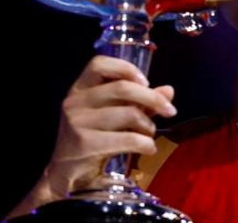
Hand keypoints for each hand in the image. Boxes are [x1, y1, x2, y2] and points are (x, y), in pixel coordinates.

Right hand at [42, 55, 176, 196]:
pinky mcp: (85, 144)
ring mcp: (78, 122)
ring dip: (148, 126)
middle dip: (152, 98)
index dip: (125, 68)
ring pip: (129, 114)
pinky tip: (148, 148)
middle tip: (170, 111)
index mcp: (80, 88)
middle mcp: (76, 101)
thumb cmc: (93, 138)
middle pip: (122, 88)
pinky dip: (145, 144)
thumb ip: (140, 102)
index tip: (146, 82)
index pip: (98, 64)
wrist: (67, 173)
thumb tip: (169, 90)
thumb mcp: (114, 115)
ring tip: (150, 135)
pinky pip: (128, 139)